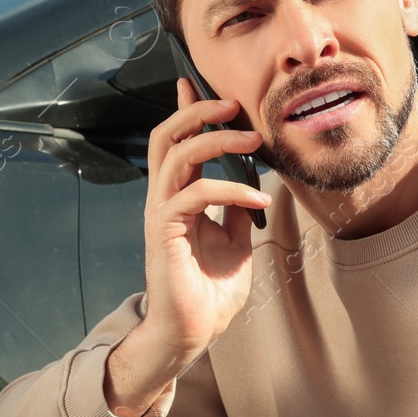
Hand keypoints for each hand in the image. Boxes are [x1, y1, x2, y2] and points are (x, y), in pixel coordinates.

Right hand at [136, 77, 271, 363]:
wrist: (192, 332)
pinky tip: (255, 197)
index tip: (195, 83)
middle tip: (232, 104)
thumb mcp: (235, 243)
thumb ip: (237, 211)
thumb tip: (252, 184)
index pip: (176, 143)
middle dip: (197, 112)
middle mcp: (164, 199)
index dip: (185, 111)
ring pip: (176, 156)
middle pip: (166, 137)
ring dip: (215, 140)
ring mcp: (162, 214)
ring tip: (251, 140)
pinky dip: (229, 189)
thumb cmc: (209, 291)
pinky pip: (195, 194)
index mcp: (178, 197)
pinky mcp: (165, 233)